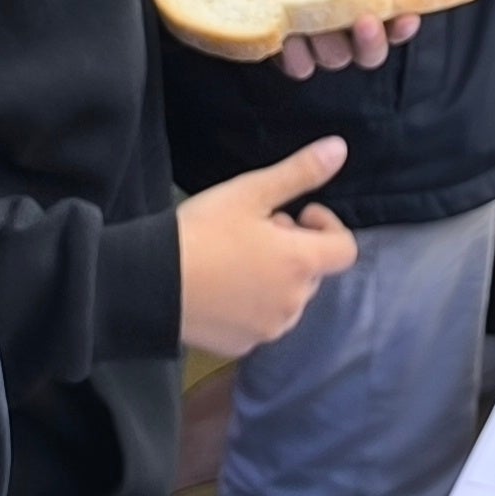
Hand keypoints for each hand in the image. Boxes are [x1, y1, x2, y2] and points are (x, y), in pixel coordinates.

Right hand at [176, 136, 360, 355]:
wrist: (149, 283)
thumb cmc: (203, 232)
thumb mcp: (251, 192)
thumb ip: (300, 172)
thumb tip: (340, 148)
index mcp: (301, 265)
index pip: (345, 249)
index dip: (327, 225)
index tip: (297, 212)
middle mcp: (292, 304)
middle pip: (312, 272)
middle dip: (294, 248)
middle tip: (255, 230)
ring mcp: (267, 330)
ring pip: (287, 298)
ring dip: (275, 277)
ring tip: (236, 257)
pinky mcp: (240, 347)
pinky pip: (260, 322)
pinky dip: (252, 304)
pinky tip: (221, 287)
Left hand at [270, 0, 452, 76]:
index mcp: (377, 4)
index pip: (399, 27)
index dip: (404, 28)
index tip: (407, 16)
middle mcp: (352, 31)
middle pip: (370, 55)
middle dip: (371, 44)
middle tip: (364, 21)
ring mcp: (321, 42)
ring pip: (333, 59)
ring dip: (328, 46)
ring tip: (316, 23)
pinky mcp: (289, 50)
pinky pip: (297, 66)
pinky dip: (295, 58)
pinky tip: (289, 40)